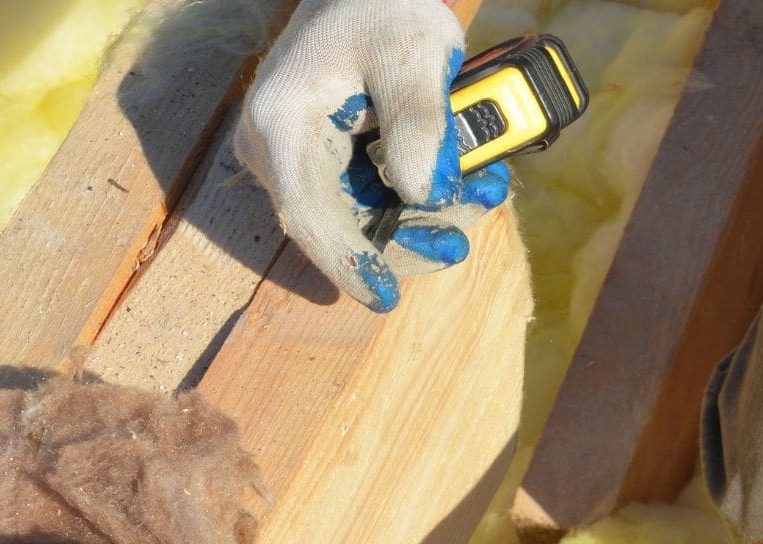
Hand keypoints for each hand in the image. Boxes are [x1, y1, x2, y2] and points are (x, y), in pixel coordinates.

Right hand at [234, 0, 511, 311]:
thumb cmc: (383, 10)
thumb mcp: (414, 54)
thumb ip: (421, 124)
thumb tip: (424, 195)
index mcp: (284, 124)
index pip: (308, 213)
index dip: (349, 261)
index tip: (384, 295)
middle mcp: (277, 150)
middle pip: (343, 227)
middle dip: (412, 239)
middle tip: (467, 234)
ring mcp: (299, 160)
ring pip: (365, 218)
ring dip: (429, 220)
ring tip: (484, 192)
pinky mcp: (327, 163)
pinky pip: (373, 198)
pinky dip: (422, 199)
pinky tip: (468, 184)